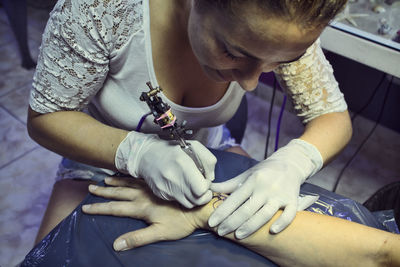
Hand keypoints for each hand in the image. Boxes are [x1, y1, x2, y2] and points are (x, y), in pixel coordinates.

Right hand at [82, 177, 204, 250]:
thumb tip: (116, 245)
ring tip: (103, 180)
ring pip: (128, 184)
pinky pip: (139, 179)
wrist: (198, 207)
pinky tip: (126, 175)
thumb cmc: (180, 223)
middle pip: (118, 193)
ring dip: (115, 183)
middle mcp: (143, 196)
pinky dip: (129, 177)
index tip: (85, 207)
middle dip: (103, 192)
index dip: (99, 208)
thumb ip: (138, 238)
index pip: (115, 208)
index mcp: (141, 208)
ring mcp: (151, 189)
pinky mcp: (158, 185)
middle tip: (90, 188)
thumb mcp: (159, 234)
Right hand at [115, 131, 216, 207]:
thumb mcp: (194, 146)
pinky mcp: (161, 194)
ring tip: (192, 186)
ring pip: (189, 204)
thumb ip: (208, 160)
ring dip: (194, 198)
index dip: (207, 186)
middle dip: (203, 195)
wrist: (146, 155)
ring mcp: (165, 188)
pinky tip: (180, 185)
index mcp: (183, 163)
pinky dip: (183, 196)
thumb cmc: (173, 149)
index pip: (201, 189)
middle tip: (202, 186)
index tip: (205, 180)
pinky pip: (178, 201)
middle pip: (197, 199)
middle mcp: (173, 178)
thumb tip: (211, 178)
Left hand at [208, 139, 322, 238]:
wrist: (289, 164)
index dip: (222, 212)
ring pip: (265, 214)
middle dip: (232, 222)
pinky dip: (281, 223)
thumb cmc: (263, 172)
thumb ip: (227, 185)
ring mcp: (280, 195)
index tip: (211, 223)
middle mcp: (265, 188)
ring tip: (238, 236)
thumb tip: (208, 190)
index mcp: (252, 181)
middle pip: (247, 209)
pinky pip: (289, 214)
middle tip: (220, 232)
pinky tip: (272, 231)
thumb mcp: (245, 176)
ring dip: (251, 226)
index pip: (234, 199)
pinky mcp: (292, 200)